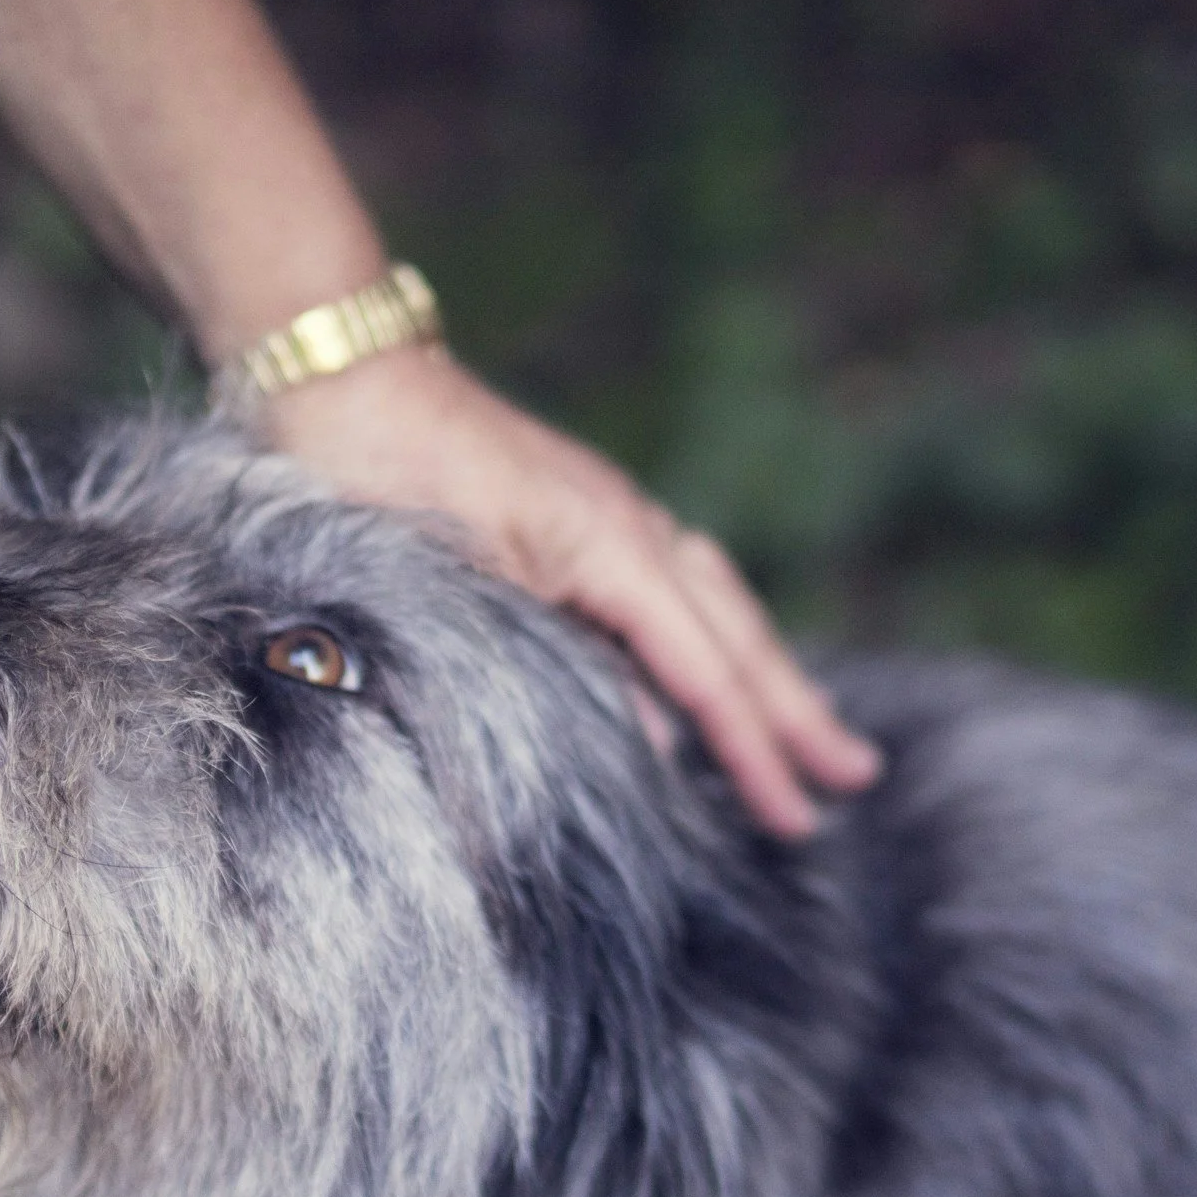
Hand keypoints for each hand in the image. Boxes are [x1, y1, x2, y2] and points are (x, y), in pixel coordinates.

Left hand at [258, 347, 879, 837]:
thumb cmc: (383, 474)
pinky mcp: (574, 517)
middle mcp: (631, 527)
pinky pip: (670, 589)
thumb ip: (557, 662)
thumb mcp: (465, 587)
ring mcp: (607, 516)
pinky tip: (705, 665)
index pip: (705, 673)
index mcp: (614, 547)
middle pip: (737, 635)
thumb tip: (654, 737)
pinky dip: (706, 637)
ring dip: (764, 673)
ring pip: (713, 607)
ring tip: (810, 730)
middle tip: (856, 777)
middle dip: (795, 713)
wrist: (341, 377)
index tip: (797, 818)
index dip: (754, 752)